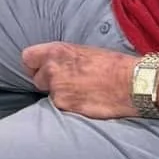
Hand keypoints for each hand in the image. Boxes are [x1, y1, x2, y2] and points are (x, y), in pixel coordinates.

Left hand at [22, 41, 137, 118]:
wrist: (131, 83)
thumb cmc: (113, 64)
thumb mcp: (84, 51)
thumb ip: (63, 58)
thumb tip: (55, 64)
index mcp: (56, 51)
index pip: (27, 58)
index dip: (34, 66)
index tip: (41, 69)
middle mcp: (52, 69)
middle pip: (36, 79)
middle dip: (48, 83)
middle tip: (67, 83)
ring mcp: (57, 90)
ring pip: (50, 95)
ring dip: (62, 95)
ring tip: (82, 92)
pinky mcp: (65, 106)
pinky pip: (62, 107)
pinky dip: (71, 106)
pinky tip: (86, 101)